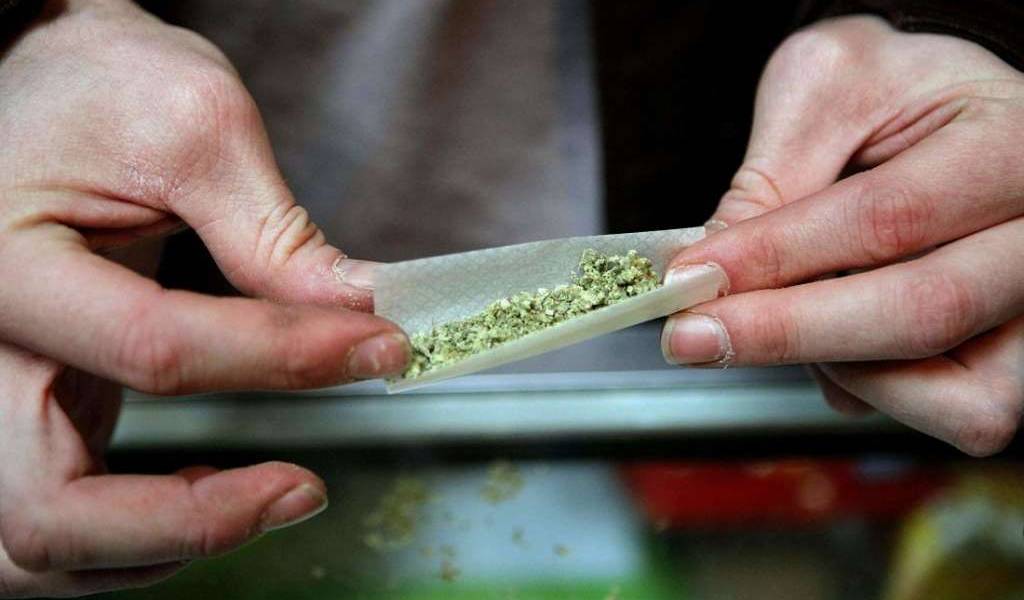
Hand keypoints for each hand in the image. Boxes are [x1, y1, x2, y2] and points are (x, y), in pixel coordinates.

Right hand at [0, 1, 408, 595]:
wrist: (46, 81)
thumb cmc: (103, 88)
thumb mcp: (194, 126)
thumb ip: (273, 234)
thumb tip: (355, 315)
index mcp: (8, 267)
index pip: (153, 350)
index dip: (280, 360)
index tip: (377, 344)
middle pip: (48, 511)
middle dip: (194, 520)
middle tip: (306, 489)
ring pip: (42, 545)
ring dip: (159, 546)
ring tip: (265, 496)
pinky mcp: (26, 407)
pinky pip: (59, 520)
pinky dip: (136, 537)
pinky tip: (216, 493)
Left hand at [661, 16, 1023, 455]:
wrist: (953, 110)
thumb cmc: (897, 93)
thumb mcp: (826, 89)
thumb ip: (772, 176)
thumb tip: (708, 270)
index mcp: (1012, 144)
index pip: (889, 216)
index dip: (778, 256)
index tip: (692, 276)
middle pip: (924, 313)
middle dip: (788, 334)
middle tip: (693, 335)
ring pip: (956, 393)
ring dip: (842, 369)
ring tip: (782, 320)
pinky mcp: (1021, 356)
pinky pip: (958, 412)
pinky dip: (877, 390)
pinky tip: (838, 339)